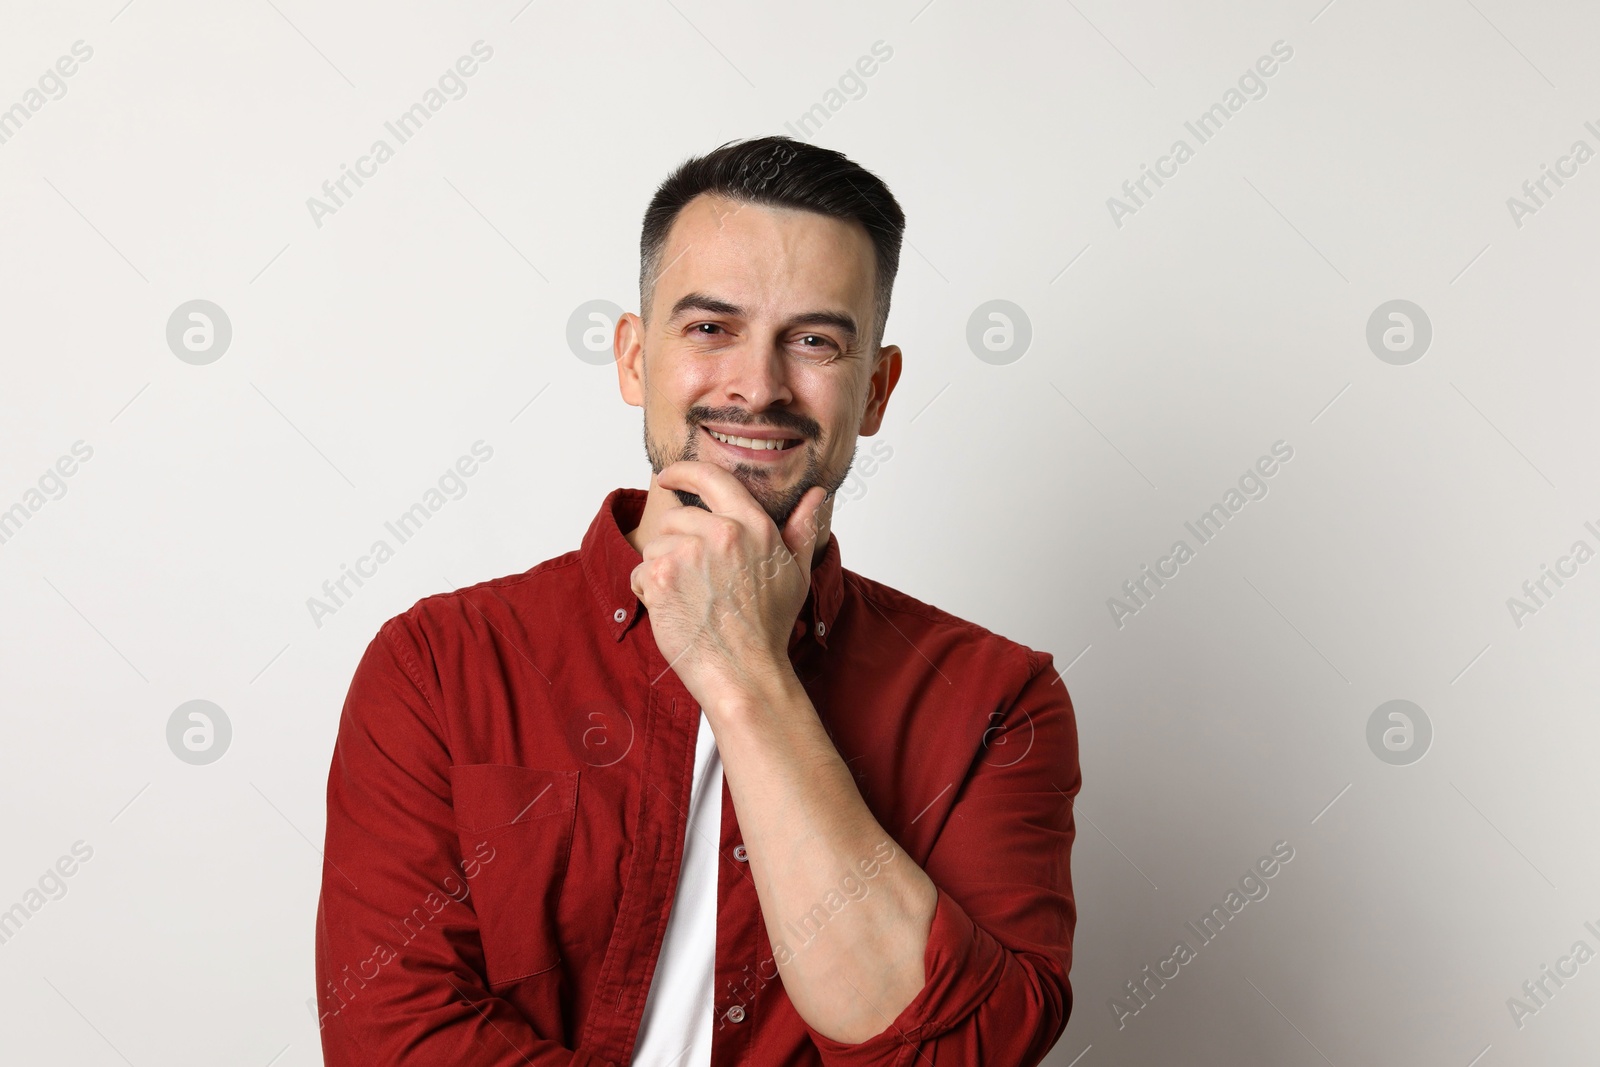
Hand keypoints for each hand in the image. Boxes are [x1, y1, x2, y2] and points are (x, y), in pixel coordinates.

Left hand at [629, 461, 827, 706]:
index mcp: (753, 526)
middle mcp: (722, 533)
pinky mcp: (662, 576)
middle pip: (674, 518)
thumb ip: (801, 528)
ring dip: (661, 571)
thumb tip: (817, 494)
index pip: (712, 478)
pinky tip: (674, 612)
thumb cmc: (768, 627)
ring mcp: (689, 553)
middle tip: (695, 582)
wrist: (744, 672)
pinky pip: (639, 573)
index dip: (683, 471)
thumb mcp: (795, 573)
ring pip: (654, 547)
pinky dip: (648, 593)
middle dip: (674, 545)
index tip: (668, 476)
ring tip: (689, 600)